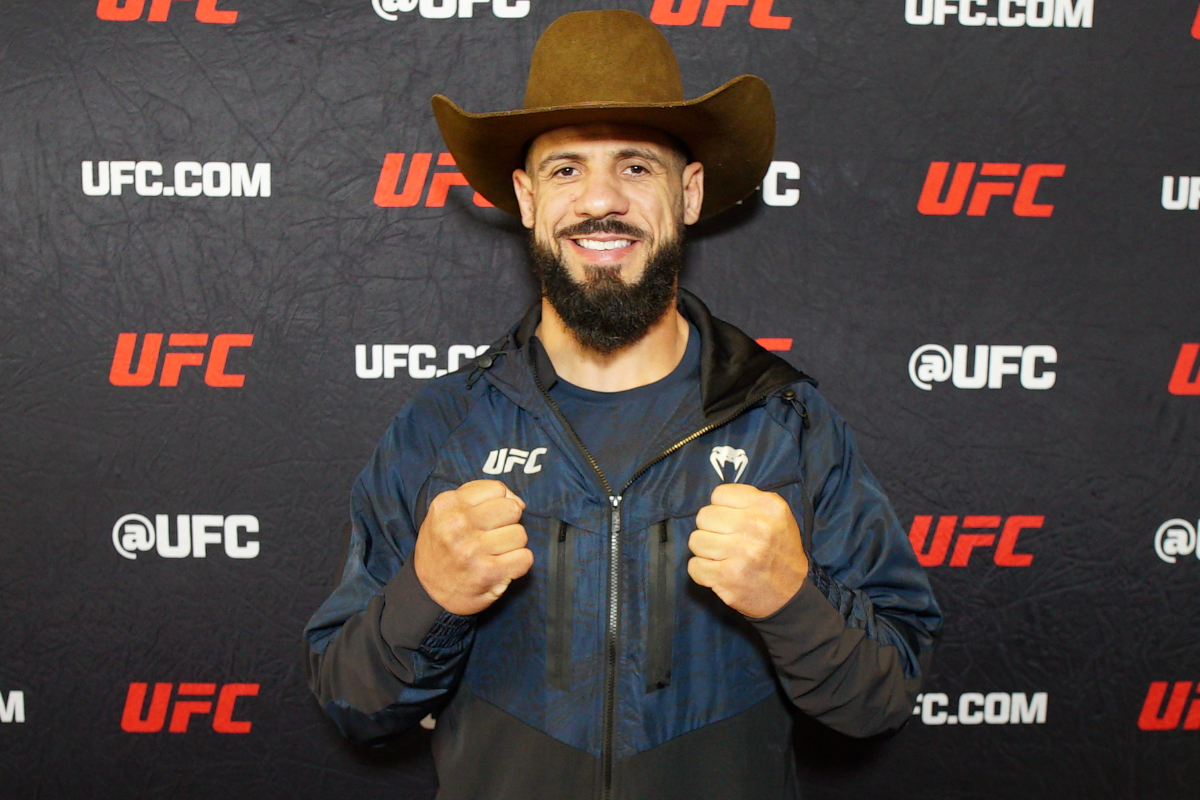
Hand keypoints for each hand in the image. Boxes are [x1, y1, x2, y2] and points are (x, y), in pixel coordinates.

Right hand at [412, 480, 532, 615]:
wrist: (427, 591)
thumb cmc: (443, 547)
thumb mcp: (447, 512)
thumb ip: (480, 496)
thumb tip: (518, 502)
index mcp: (447, 505)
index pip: (497, 489)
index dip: (498, 503)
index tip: (487, 517)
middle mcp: (457, 525)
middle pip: (513, 509)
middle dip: (508, 522)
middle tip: (492, 536)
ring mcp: (472, 549)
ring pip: (520, 534)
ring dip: (512, 545)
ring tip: (494, 552)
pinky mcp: (487, 572)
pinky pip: (525, 558)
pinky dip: (518, 563)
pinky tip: (501, 566)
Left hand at [687, 484, 808, 618]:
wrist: (791, 595)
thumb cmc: (779, 551)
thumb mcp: (778, 516)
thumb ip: (749, 502)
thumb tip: (715, 502)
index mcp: (768, 506)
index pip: (719, 494)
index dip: (721, 508)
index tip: (730, 521)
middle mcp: (756, 526)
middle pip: (704, 516)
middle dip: (711, 529)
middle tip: (726, 541)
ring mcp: (741, 553)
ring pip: (696, 540)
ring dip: (705, 550)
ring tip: (722, 556)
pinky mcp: (728, 577)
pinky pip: (694, 565)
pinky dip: (702, 570)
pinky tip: (718, 571)